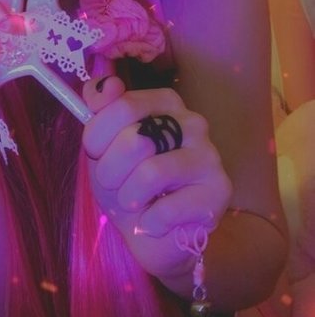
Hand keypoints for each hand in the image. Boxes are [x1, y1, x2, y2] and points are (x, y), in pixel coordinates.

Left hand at [82, 77, 231, 281]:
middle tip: (116, 183)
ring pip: (151, 174)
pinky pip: (167, 209)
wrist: (151, 232)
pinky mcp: (219, 191)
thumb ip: (99, 107)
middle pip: (135, 140)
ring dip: (129, 197)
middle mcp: (192, 122)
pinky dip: (150, 221)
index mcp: (165, 102)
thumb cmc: (126, 180)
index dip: (96, 137)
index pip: (122, 106)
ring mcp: (209, 155)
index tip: (96, 153)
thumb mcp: (101, 143)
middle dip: (111, 171)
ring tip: (134, 201)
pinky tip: (155, 220)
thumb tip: (107, 84)